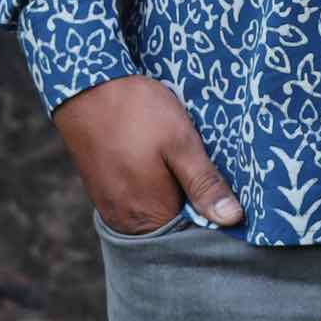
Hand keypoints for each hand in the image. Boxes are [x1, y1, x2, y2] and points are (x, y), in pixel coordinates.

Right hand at [53, 75, 244, 231]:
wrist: (87, 87)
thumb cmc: (137, 112)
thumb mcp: (180, 142)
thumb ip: (204, 184)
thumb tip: (234, 219)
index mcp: (149, 217)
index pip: (192, 233)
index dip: (212, 213)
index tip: (228, 190)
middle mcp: (126, 223)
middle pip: (172, 224)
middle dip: (191, 203)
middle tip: (206, 169)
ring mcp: (111, 208)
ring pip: (154, 211)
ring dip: (172, 192)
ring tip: (182, 163)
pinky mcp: (103, 192)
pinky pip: (136, 200)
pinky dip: (152, 187)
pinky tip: (160, 162)